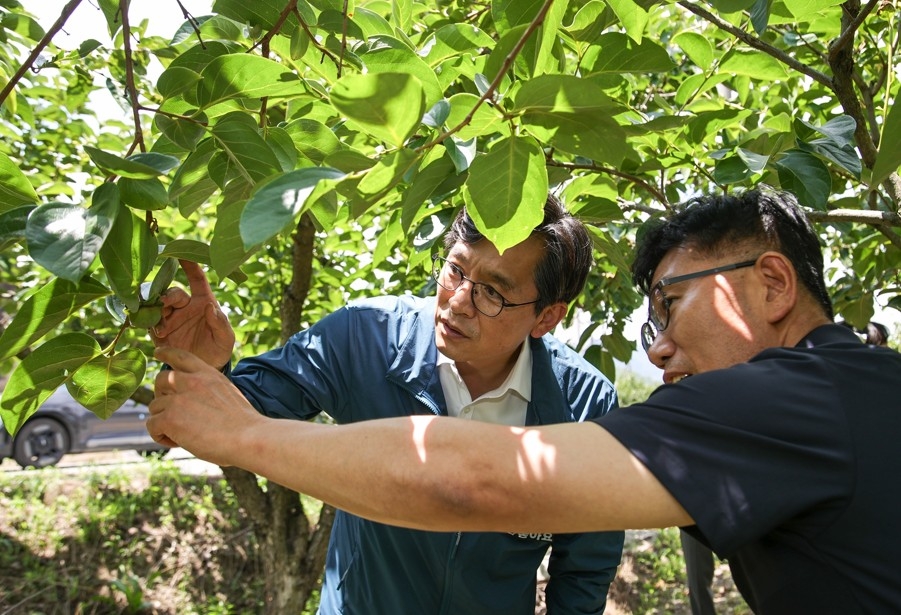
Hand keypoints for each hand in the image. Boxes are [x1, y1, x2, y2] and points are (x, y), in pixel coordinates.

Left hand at [148, 347, 261, 464]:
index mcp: (208, 374)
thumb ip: (207, 392)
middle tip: (173, 413)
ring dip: (163, 421)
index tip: (158, 353)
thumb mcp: (227, 395)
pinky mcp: (170, 417)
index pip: (181, 356)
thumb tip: (191, 404)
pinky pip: (152, 425)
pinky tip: (177, 442)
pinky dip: (160, 436)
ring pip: (155, 406)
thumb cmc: (243, 424)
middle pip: (161, 380)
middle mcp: (192, 382)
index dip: (167, 353)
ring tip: (181, 435)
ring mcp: (179, 399)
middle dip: (161, 395)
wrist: (248, 437)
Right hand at [150, 260, 235, 369]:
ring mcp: (170, 318)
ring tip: (160, 320)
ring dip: (156, 308)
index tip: (181, 253)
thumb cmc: (219, 349)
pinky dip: (149, 322)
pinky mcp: (158, 332)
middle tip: (166, 303)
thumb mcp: (226, 339)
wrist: (204, 370)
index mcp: (203, 301)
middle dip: (169, 295)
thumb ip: (221, 323)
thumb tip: (210, 307)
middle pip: (173, 292)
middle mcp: (185, 306)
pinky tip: (158, 331)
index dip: (190, 265)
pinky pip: (148, 322)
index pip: (197, 279)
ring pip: (158, 304)